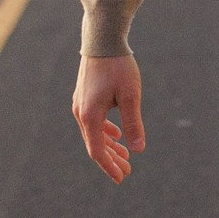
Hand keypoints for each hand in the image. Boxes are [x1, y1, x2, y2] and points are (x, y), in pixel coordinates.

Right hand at [71, 53, 145, 182]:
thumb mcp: (131, 96)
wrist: (102, 39)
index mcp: (89, 116)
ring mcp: (80, 104)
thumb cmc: (118, 66)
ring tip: (124, 156)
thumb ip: (133, 124)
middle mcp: (80, 112)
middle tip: (127, 171)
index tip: (122, 178)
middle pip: (95, 144)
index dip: (110, 167)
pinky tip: (116, 134)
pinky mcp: (84, 96)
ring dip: (109, 146)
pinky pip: (93, 121)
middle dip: (111, 159)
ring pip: (94, 133)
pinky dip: (105, 132)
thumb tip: (138, 150)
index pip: (97, 151)